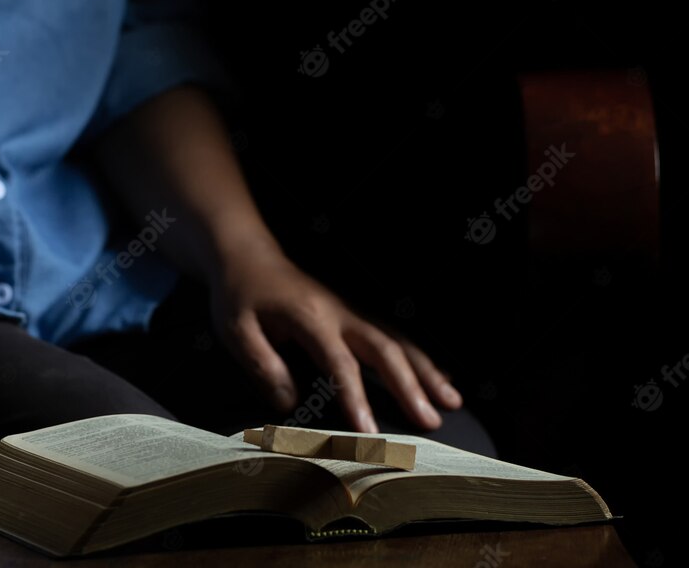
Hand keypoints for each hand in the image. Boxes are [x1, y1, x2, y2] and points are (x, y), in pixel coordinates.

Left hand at [208, 249, 461, 432]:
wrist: (249, 256)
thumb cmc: (241, 294)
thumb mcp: (236, 330)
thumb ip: (263, 366)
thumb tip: (291, 405)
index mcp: (310, 319)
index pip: (339, 364)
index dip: (356, 399)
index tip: (370, 432)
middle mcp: (339, 314)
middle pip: (383, 350)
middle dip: (409, 386)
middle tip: (430, 420)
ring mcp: (350, 312)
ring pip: (397, 341)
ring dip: (426, 371)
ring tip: (452, 400)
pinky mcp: (354, 314)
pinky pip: (393, 335)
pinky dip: (419, 356)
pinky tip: (439, 376)